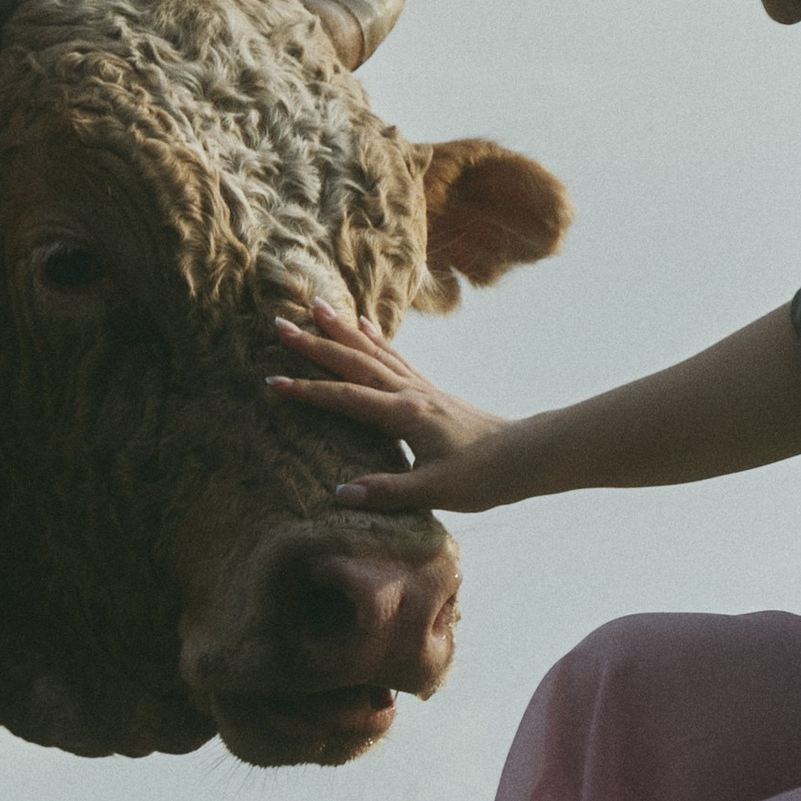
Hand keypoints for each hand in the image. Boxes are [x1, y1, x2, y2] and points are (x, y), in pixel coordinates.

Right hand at [268, 300, 520, 512]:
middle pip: (355, 362)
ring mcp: (421, 388)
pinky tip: (364, 324)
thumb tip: (340, 493)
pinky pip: (395, 357)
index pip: (346, 397)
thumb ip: (387, 491)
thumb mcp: (434, 491)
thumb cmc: (484, 476)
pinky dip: (375, 339)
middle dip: (315, 344)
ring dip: (342, 330)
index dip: (308, 390)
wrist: (527, 457)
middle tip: (280, 324)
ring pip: (374, 352)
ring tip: (317, 307)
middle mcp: (411, 393)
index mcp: (405, 415)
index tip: (273, 382)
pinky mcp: (430, 392)